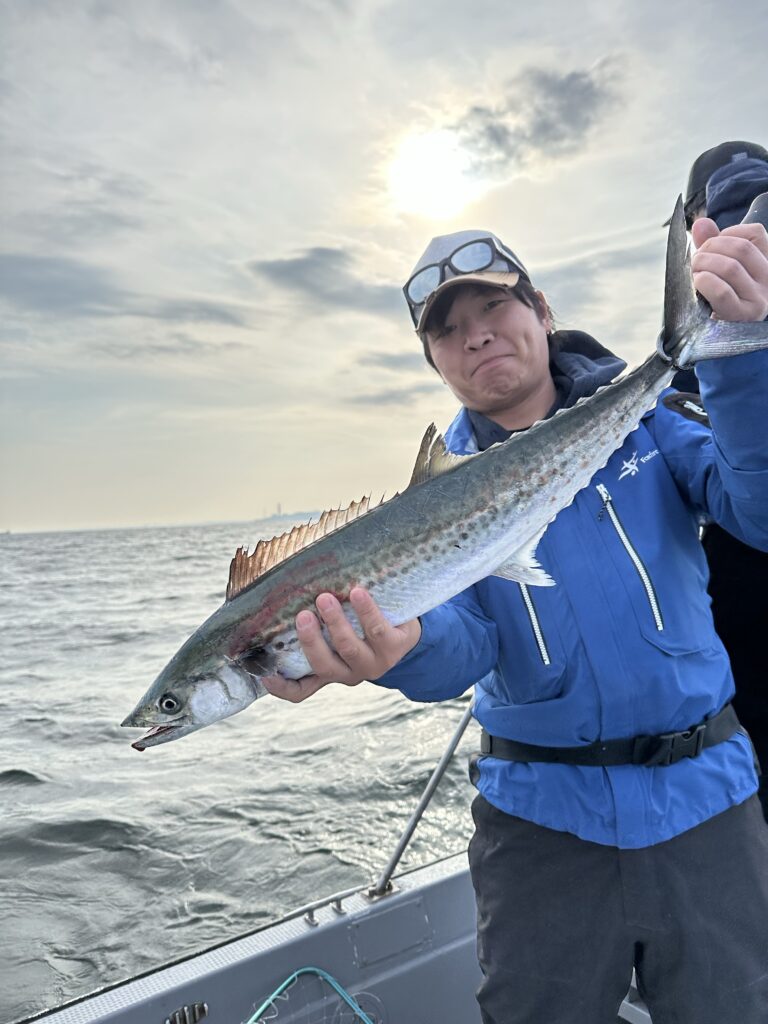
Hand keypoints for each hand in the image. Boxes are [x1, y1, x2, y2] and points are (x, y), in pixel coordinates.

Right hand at [261, 587, 421, 702]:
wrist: (406, 628)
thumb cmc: (360, 626)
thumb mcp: (337, 631)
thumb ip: (315, 625)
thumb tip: (282, 595)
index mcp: (330, 671)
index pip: (301, 690)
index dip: (281, 688)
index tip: (264, 675)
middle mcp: (349, 673)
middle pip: (324, 665)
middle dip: (311, 640)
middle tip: (302, 615)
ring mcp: (373, 663)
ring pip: (350, 647)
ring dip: (336, 622)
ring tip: (325, 598)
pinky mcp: (395, 647)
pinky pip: (377, 630)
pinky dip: (366, 611)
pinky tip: (357, 592)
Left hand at [691, 218, 767, 321]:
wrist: (718, 335)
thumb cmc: (717, 297)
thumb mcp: (717, 266)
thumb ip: (711, 243)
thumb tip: (700, 223)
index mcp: (767, 263)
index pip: (755, 233)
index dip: (727, 234)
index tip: (711, 247)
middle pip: (740, 249)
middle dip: (709, 249)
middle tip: (695, 261)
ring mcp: (759, 299)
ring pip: (730, 267)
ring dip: (704, 265)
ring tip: (694, 274)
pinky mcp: (743, 316)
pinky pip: (722, 291)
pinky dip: (704, 282)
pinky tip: (697, 284)